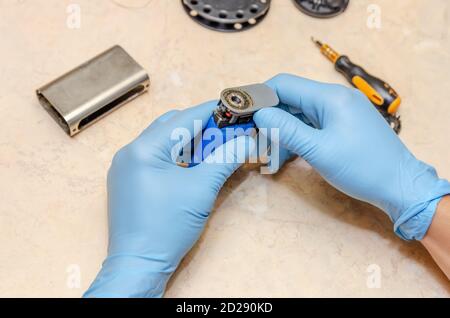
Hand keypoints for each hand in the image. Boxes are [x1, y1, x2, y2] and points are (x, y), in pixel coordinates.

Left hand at [84, 101, 254, 297]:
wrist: (139, 265)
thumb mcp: (201, 189)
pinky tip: (195, 163)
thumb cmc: (167, 226)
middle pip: (171, 126)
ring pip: (164, 142)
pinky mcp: (129, 181)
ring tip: (215, 147)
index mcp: (143, 149)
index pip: (183, 119)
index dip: (212, 111)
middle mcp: (130, 152)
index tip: (234, 108)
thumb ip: (225, 158)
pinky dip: (177, 157)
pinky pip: (156, 158)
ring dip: (190, 142)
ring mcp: (126, 168)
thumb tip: (246, 140)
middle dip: (202, 127)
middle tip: (228, 132)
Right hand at [255, 74, 449, 239]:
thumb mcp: (319, 150)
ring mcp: (340, 111)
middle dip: (269, 115)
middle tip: (251, 135)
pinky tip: (285, 151)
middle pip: (291, 98)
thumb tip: (260, 113)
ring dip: (282, 127)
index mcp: (329, 97)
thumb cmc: (362, 168)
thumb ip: (287, 129)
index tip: (242, 114)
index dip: (260, 96)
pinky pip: (312, 124)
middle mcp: (334, 98)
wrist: (400, 186)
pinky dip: (297, 134)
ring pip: (300, 112)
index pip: (284, 84)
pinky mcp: (343, 125)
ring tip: (266, 148)